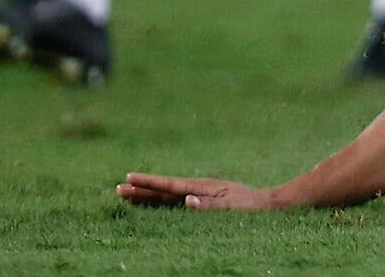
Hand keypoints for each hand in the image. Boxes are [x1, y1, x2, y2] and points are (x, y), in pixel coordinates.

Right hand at [117, 173, 278, 210]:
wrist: (267, 203)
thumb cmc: (250, 206)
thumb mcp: (231, 207)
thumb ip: (208, 205)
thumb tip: (186, 201)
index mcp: (201, 187)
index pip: (169, 186)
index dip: (148, 183)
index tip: (128, 177)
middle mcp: (196, 189)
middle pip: (163, 190)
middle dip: (140, 189)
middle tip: (117, 188)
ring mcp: (198, 194)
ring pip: (166, 195)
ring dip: (147, 195)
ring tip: (127, 194)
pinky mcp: (202, 200)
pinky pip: (175, 202)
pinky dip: (160, 201)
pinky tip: (152, 202)